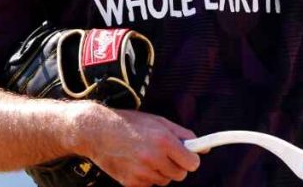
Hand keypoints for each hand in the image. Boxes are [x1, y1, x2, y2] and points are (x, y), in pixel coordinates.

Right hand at [77, 104, 201, 186]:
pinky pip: (149, 186)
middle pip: (180, 175)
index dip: (191, 159)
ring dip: (161, 172)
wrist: (97, 131)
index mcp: (164, 141)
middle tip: (165, 154)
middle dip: (177, 165)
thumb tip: (205, 148)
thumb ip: (184, 135)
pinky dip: (147, 178)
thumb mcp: (160, 122)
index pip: (192, 163)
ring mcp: (141, 173)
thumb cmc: (131, 124)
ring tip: (147, 156)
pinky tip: (137, 164)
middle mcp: (154, 158)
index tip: (188, 156)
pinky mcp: (130, 183)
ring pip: (165, 181)